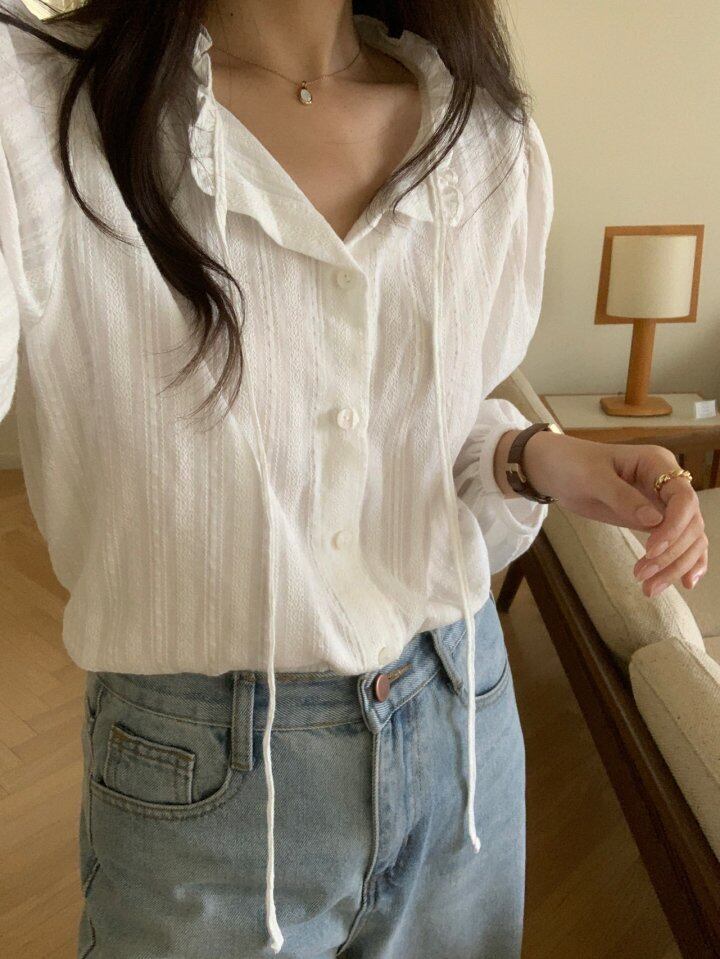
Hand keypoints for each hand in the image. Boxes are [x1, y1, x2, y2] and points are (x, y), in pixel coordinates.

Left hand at [521, 431, 707, 597]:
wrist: (558, 469)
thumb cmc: (573, 465)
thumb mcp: (592, 478)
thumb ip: (622, 497)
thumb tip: (654, 521)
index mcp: (657, 463)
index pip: (683, 498)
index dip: (674, 527)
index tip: (651, 550)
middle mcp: (668, 483)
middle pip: (691, 523)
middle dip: (672, 554)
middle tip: (642, 576)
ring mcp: (664, 504)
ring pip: (689, 537)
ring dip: (676, 565)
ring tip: (649, 589)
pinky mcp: (655, 522)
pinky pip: (678, 543)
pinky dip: (683, 562)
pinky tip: (684, 582)